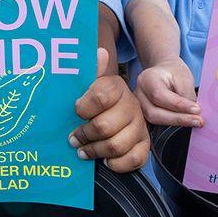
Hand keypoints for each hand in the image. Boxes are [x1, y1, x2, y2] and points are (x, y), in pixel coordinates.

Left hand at [69, 48, 148, 172]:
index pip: (100, 96)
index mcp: (116, 87)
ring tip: (83, 151)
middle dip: (84, 135)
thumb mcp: (88, 83)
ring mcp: (140, 126)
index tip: (76, 111)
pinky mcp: (144, 144)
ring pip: (116, 145)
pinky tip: (105, 160)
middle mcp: (131, 105)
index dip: (84, 108)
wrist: (114, 110)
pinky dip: (116, 164)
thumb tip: (99, 53)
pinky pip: (133, 160)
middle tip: (73, 139)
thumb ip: (90, 69)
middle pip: (104, 126)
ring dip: (95, 151)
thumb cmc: (93, 99)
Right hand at [134, 57, 202, 126]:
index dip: (178, 105)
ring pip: (155, 119)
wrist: (164, 72)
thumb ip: (186, 95)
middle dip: (178, 118)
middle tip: (198, 120)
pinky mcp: (143, 114)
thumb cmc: (173, 73)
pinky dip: (172, 123)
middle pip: (154, 112)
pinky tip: (184, 122)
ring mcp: (138, 105)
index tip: (197, 110)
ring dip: (176, 122)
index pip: (160, 96)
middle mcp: (139, 93)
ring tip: (194, 121)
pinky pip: (156, 122)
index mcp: (146, 79)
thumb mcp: (183, 77)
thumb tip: (193, 114)